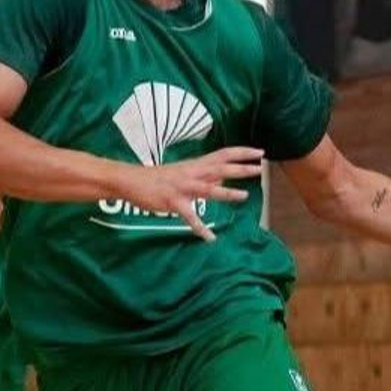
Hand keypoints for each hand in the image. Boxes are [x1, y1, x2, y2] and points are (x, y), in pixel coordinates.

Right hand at [116, 147, 264, 240]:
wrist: (130, 180)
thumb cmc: (157, 177)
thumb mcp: (183, 172)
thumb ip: (203, 174)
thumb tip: (222, 176)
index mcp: (195, 165)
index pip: (223, 154)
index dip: (242, 152)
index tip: (259, 152)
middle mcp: (191, 173)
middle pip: (220, 168)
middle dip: (240, 168)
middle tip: (259, 169)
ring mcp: (182, 187)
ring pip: (207, 188)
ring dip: (226, 192)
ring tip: (244, 196)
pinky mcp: (172, 202)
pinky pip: (188, 216)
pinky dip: (199, 228)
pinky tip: (210, 238)